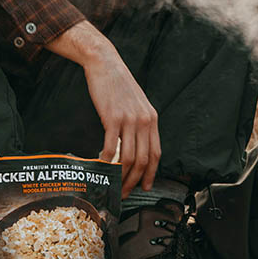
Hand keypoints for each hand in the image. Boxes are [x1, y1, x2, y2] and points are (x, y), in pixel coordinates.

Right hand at [82, 47, 160, 198]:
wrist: (105, 64)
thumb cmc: (118, 85)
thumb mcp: (137, 104)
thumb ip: (139, 124)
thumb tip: (135, 146)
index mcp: (152, 119)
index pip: (156, 153)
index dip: (150, 173)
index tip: (145, 187)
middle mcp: (144, 121)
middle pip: (143, 159)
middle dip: (134, 181)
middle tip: (124, 193)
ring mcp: (129, 119)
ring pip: (128, 157)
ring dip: (120, 176)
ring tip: (113, 185)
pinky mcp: (113, 117)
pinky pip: (111, 147)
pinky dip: (106, 161)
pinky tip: (101, 166)